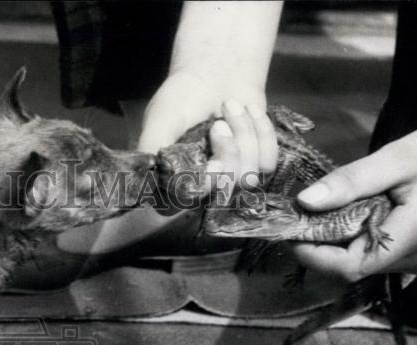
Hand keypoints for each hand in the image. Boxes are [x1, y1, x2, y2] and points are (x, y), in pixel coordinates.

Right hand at [139, 69, 278, 201]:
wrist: (215, 72)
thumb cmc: (183, 95)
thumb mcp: (160, 119)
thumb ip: (152, 147)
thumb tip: (149, 176)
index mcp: (170, 182)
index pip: (189, 200)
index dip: (207, 177)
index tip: (211, 137)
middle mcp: (199, 189)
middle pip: (225, 189)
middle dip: (229, 149)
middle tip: (220, 120)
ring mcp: (229, 180)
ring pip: (249, 177)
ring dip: (245, 134)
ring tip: (231, 107)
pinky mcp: (255, 168)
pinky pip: (267, 164)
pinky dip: (262, 132)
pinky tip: (249, 111)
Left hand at [292, 84, 416, 280]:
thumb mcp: (398, 157)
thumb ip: (351, 182)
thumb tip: (304, 203)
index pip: (350, 266)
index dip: (314, 255)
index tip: (290, 233)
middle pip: (357, 266)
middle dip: (327, 245)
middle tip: (308, 214)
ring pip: (370, 265)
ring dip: (348, 243)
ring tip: (342, 209)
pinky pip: (387, 260)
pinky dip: (369, 242)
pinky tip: (368, 217)